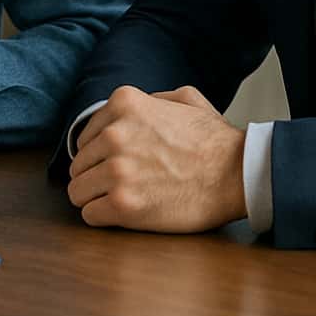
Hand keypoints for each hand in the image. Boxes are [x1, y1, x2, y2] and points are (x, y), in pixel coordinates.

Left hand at [66, 85, 246, 232]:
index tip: (114, 164)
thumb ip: (152, 98)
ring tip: (119, 201)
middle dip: (95, 176)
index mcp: (124, 104)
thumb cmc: (214, 141)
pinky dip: (102, 217)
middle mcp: (114, 134)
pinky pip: (90, 215)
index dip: (98, 154)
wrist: (239, 174)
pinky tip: (123, 214)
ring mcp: (116, 170)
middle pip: (79, 165)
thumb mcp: (184, 99)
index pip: (85, 136)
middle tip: (119, 186)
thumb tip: (129, 113)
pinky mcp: (123, 204)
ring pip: (77, 191)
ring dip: (95, 198)